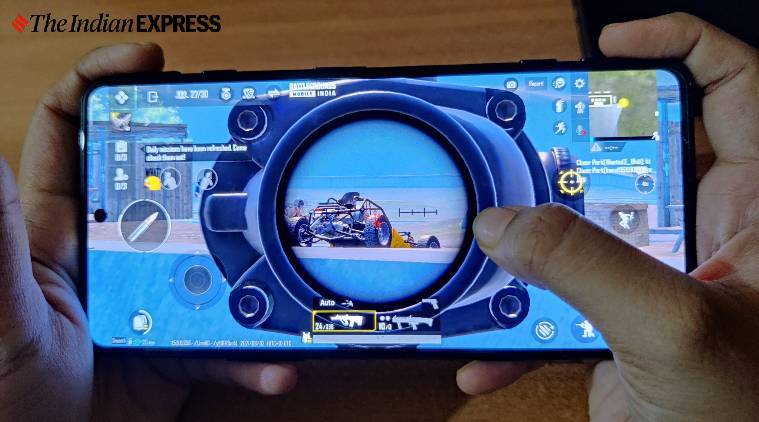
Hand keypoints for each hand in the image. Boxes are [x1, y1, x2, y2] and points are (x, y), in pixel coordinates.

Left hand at [0, 43, 296, 420]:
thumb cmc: (2, 394)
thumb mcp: (3, 313)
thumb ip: (1, 239)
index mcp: (60, 231)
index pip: (73, 135)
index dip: (105, 86)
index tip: (152, 60)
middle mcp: (112, 254)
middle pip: (166, 183)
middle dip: (205, 155)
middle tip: (245, 141)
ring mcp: (153, 299)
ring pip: (213, 261)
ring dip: (251, 265)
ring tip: (279, 255)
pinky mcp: (182, 347)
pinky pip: (230, 343)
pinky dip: (254, 357)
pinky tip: (270, 364)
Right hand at [457, 13, 758, 419]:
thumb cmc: (750, 414)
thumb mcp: (672, 328)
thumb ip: (588, 267)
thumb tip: (506, 226)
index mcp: (755, 209)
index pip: (733, 89)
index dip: (678, 47)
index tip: (610, 46)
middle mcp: (706, 232)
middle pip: (630, 156)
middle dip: (568, 148)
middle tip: (519, 144)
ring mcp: (656, 276)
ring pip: (579, 230)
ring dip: (526, 243)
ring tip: (485, 240)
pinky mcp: (618, 320)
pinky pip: (558, 301)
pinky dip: (517, 323)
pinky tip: (490, 348)